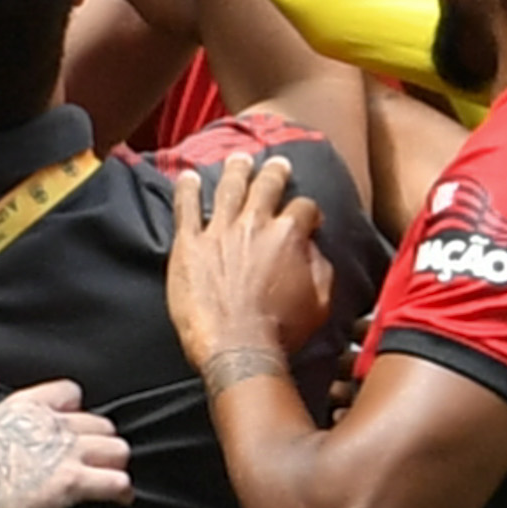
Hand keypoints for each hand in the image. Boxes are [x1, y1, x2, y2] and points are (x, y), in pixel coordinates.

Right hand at [0, 379, 134, 507]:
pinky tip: (119, 499)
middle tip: (95, 459)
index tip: (74, 426)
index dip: (77, 412)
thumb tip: (2, 444)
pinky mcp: (72, 482)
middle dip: (101, 442)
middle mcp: (52, 424)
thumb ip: (3, 431)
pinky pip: (116, 482)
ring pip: (117, 449)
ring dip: (115, 464)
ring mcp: (66, 452)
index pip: (71, 393)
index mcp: (27, 407)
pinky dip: (122, 492)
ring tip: (111, 477)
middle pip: (101, 424)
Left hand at [166, 151, 333, 386]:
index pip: (303, 208)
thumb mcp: (320, 302)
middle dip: (274, 171)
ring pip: (228, 187)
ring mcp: (219, 232)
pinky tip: (186, 176)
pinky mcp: (189, 245)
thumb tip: (313, 249)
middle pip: (266, 185)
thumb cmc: (280, 332)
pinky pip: (186, 208)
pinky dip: (186, 189)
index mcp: (288, 235)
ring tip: (238, 158)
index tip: (307, 217)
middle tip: (276, 163)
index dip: (308, 211)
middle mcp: (254, 225)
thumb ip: (321, 268)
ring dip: (235, 170)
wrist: (238, 349)